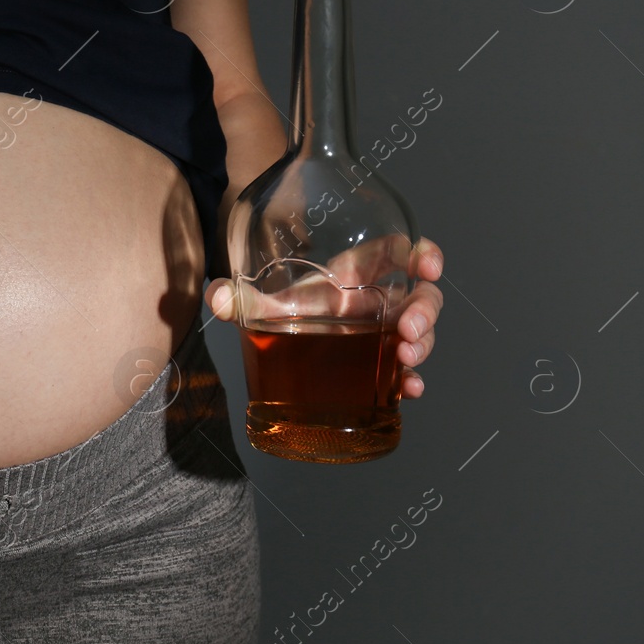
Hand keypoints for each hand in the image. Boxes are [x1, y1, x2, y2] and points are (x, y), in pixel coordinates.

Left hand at [203, 237, 444, 398]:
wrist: (281, 346)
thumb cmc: (286, 311)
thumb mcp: (264, 304)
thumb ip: (240, 298)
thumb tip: (215, 297)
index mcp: (355, 275)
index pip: (397, 253)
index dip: (421, 253)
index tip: (427, 265)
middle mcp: (376, 302)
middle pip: (420, 297)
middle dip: (425, 310)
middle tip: (409, 329)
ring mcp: (382, 335)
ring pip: (421, 334)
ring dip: (424, 345)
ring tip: (407, 359)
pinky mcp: (379, 367)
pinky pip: (405, 372)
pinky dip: (411, 381)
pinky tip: (409, 390)